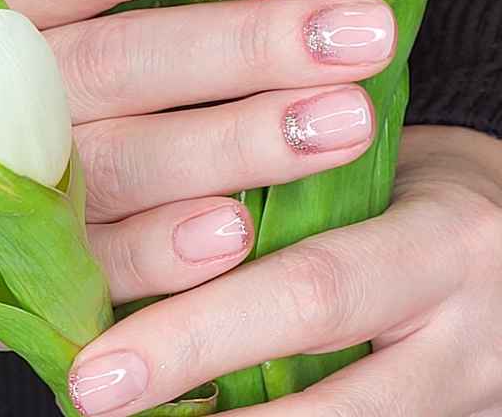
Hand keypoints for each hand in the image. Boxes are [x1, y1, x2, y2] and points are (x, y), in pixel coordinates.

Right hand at [0, 0, 393, 348]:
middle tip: (362, 36)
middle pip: (119, 60)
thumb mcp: (68, 17)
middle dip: (250, 47)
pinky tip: (239, 231)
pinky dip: (166, 249)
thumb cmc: (34, 77)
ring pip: (119, 162)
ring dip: (235, 145)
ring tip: (344, 124)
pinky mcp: (22, 267)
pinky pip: (95, 263)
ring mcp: (2, 188)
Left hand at [70, 126, 501, 416]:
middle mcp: (469, 331)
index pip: (311, 291)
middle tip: (95, 404)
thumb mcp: (385, 167)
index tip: (99, 364)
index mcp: (445, 241)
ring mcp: (474, 392)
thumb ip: (300, 206)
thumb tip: (179, 240)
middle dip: (197, 399)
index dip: (199, 335)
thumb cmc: (436, 185)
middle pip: (319, 391)